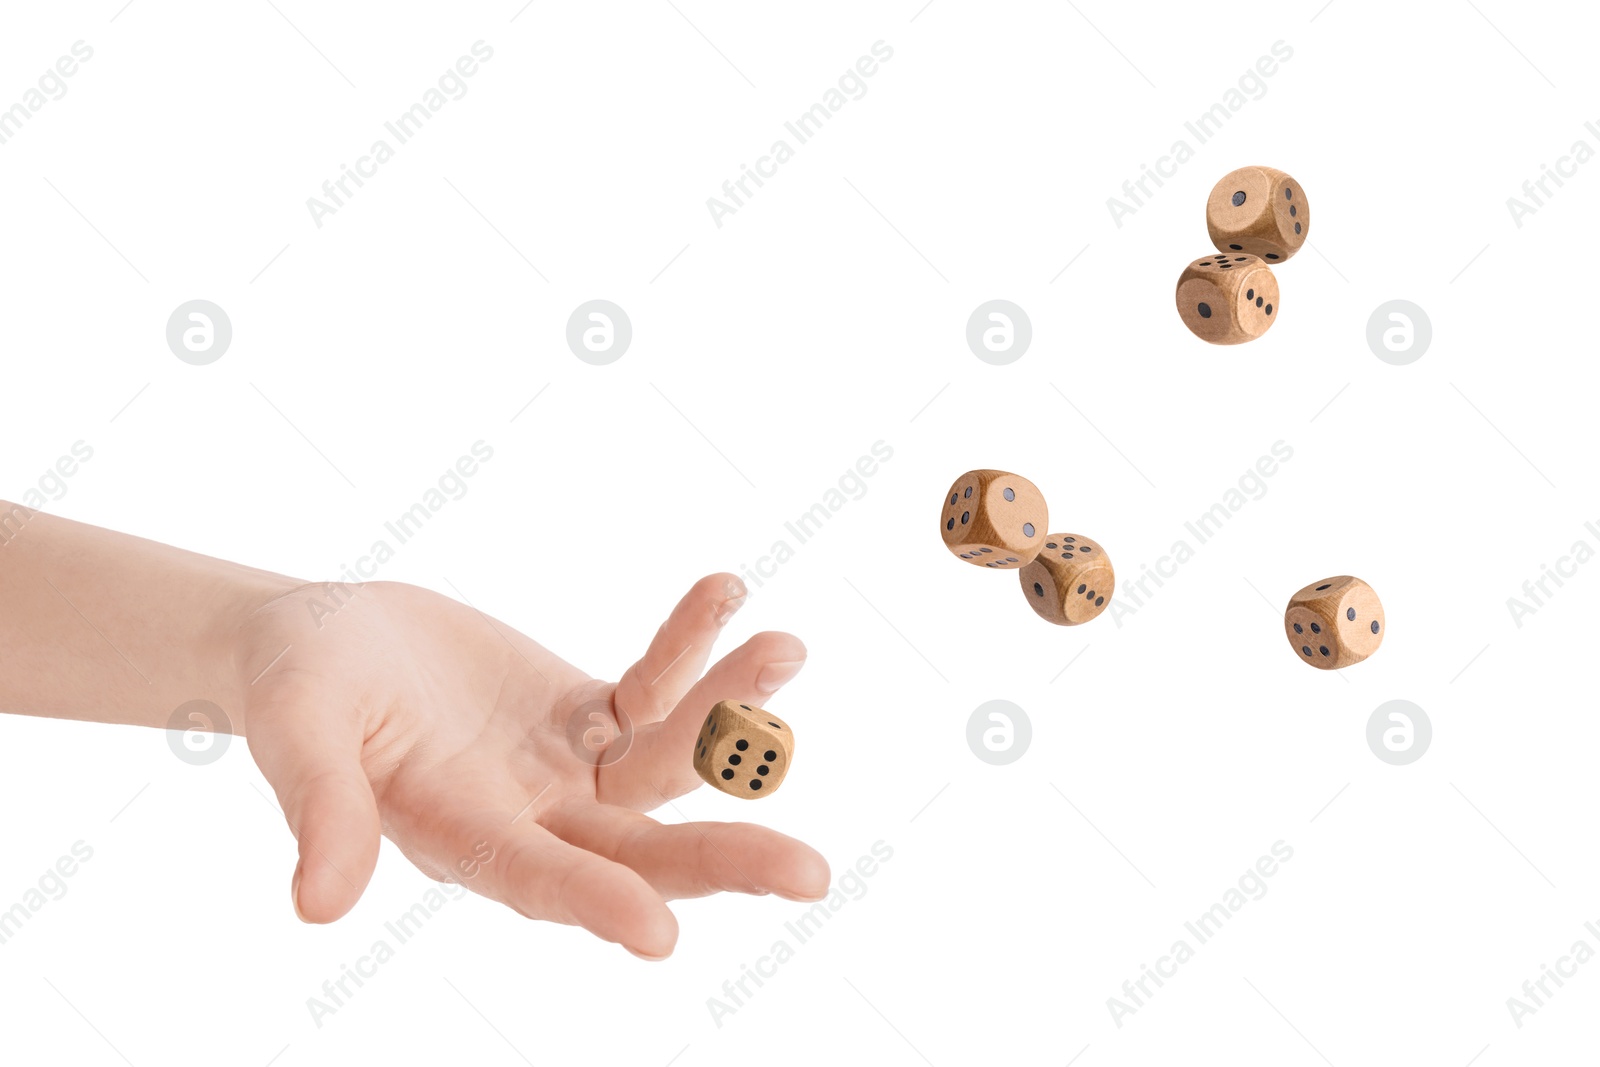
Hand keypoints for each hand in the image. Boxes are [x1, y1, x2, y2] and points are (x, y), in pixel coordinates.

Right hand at [235, 574, 827, 958]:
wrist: (329, 636)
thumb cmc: (296, 684)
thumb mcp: (296, 731)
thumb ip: (320, 805)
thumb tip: (317, 905)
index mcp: (460, 839)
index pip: (533, 879)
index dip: (590, 901)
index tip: (658, 934)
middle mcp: (531, 819)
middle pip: (638, 848)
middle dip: (722, 857)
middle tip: (812, 875)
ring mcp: (569, 769)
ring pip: (668, 762)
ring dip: (729, 714)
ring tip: (784, 650)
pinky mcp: (591, 714)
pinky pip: (655, 687)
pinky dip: (691, 646)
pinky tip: (728, 592)